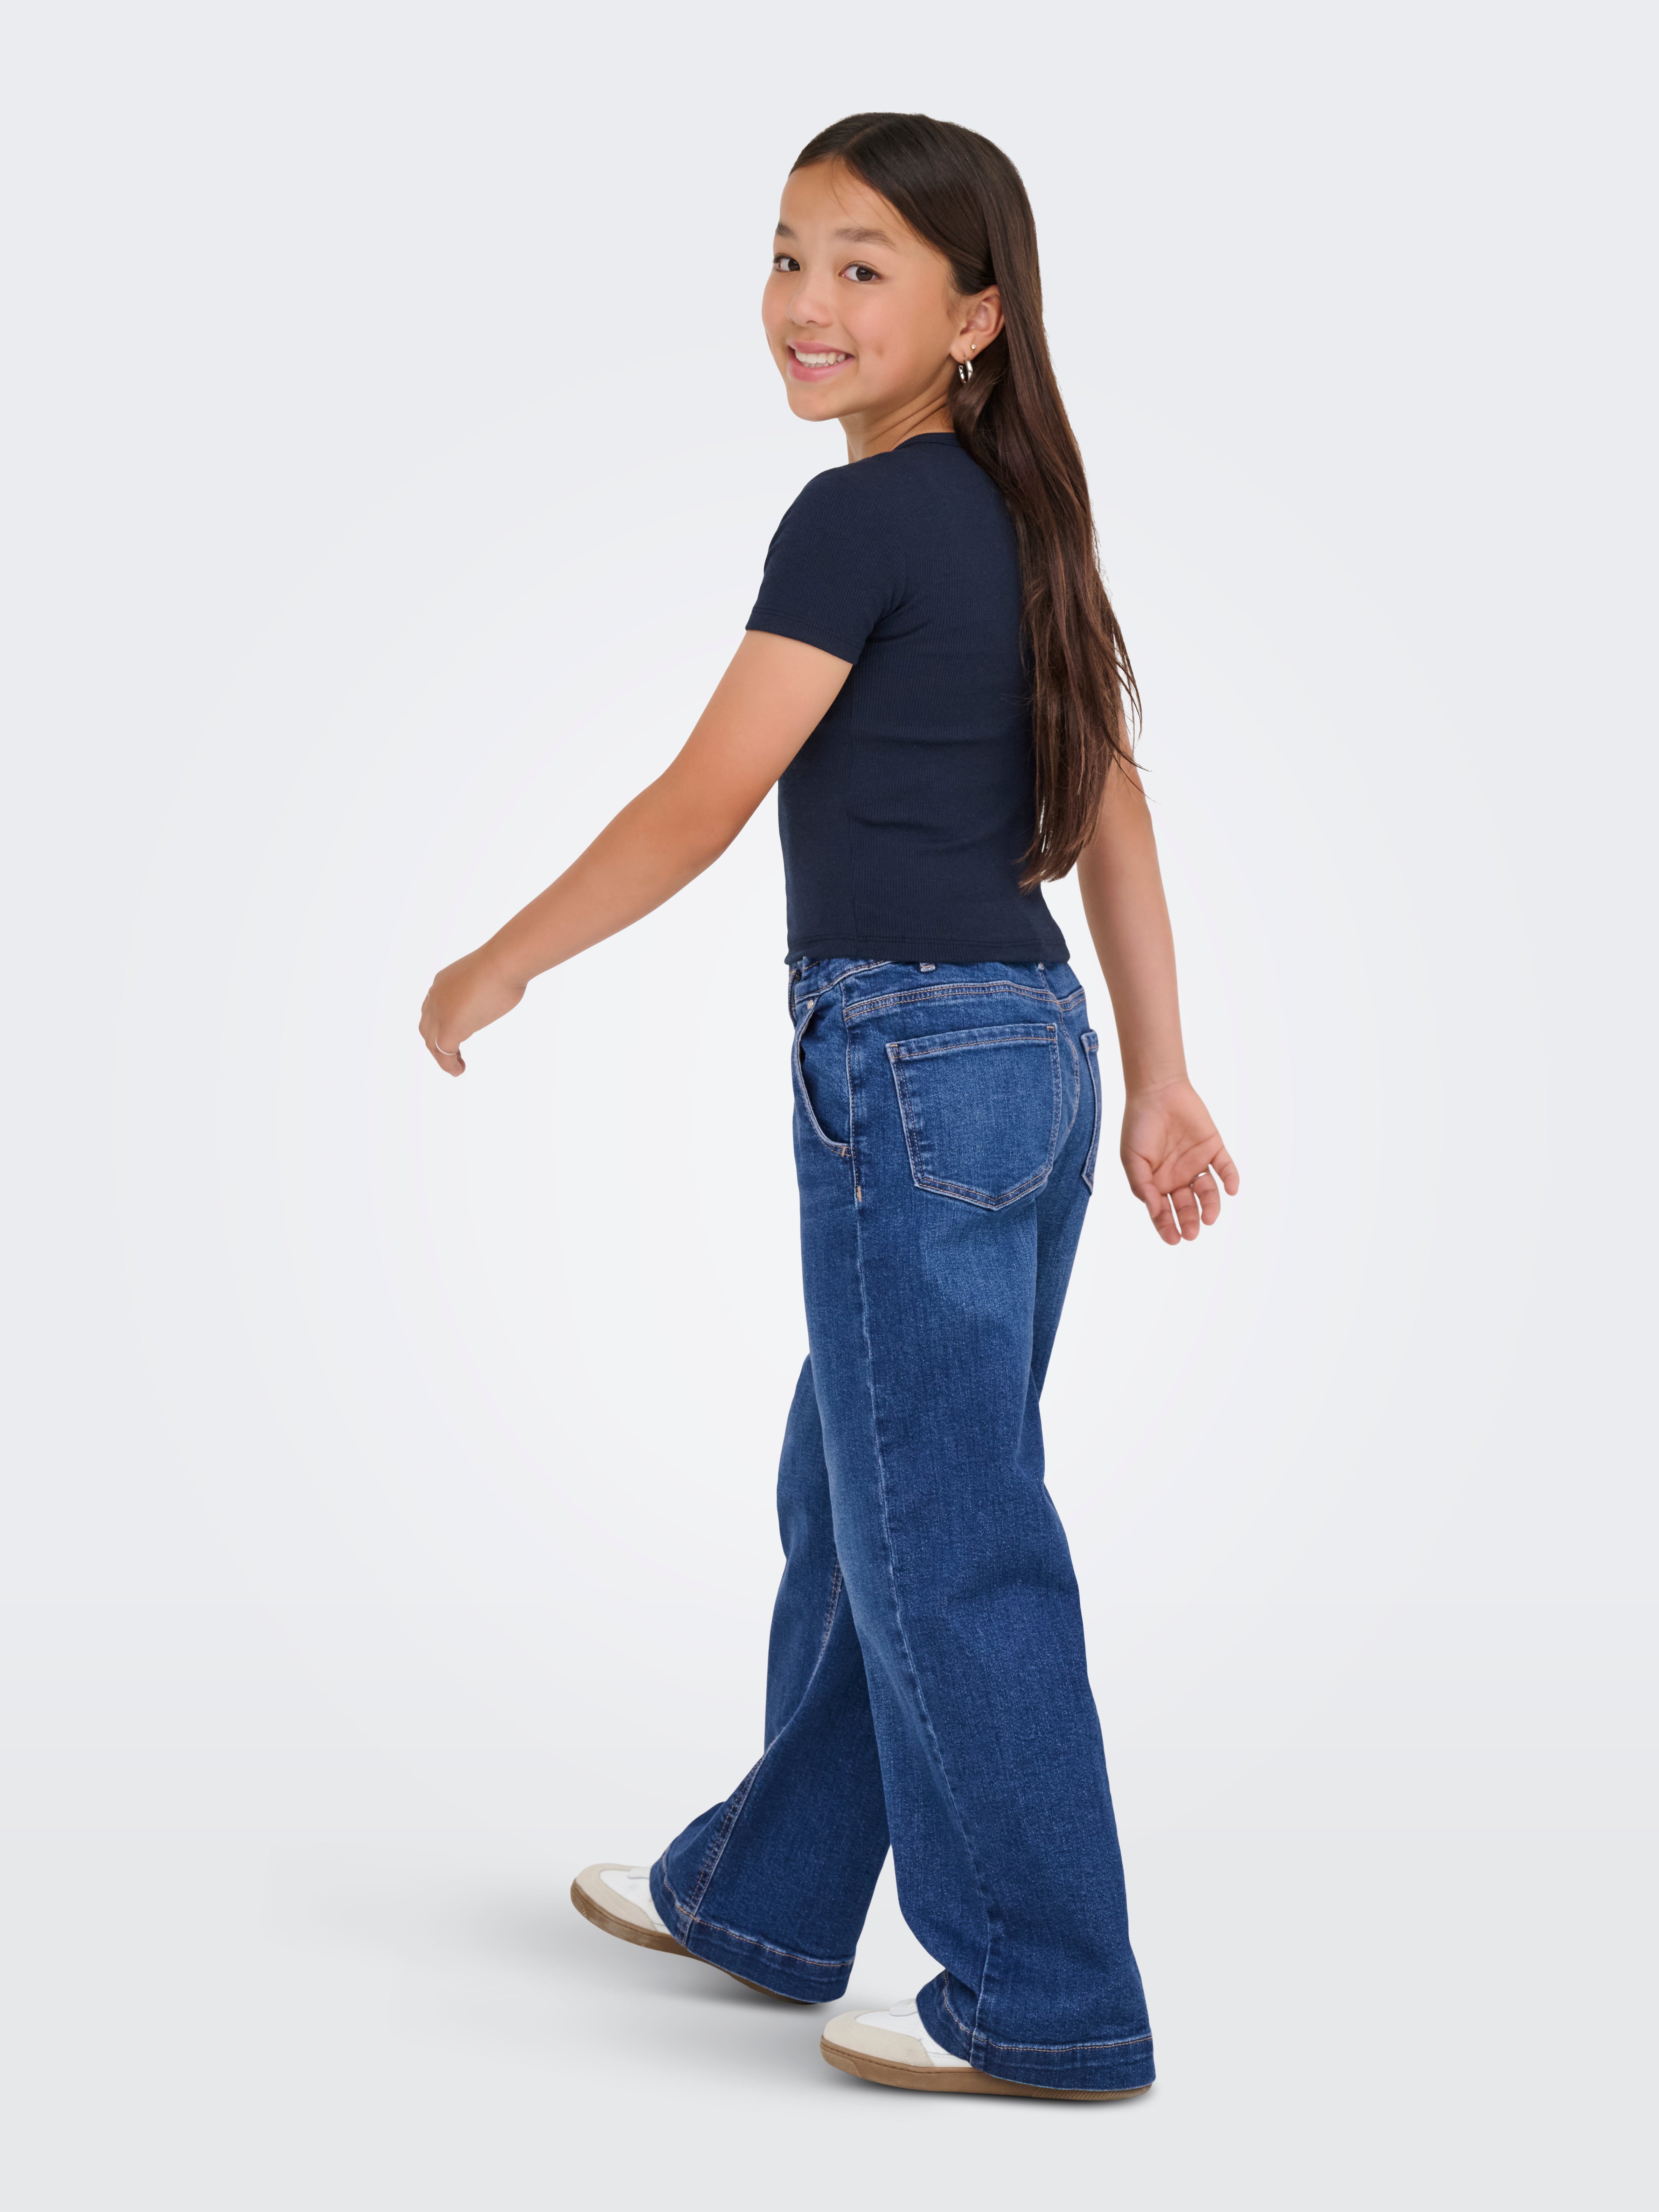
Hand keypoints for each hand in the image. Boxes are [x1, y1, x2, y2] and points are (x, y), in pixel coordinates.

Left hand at [418, 946, 524, 1075]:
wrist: (504, 962)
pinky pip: (443, 1053)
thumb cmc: (506, 963)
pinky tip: (459, 1070)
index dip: (439, 1023)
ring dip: (442, 1057)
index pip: (433, 1007)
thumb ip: (486, 984)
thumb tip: (501, 988)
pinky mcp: (450, 1028)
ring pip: (432, 1042)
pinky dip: (448, 1065)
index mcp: (443, 981)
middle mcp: (436, 996)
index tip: (456, 1032)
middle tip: (452, 1053)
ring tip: (456, 1066)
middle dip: (435, 1043)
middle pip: (427, 1027)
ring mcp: (441, 1013)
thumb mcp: (489, 973)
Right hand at [1120, 1078, 1238, 1244]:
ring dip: (1210, 1205)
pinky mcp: (1214, 1148)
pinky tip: (1231, 1190)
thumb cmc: (1138, 1125)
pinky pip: (1225, 1168)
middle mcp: (1178, 1177)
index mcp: (1157, 1183)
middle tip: (1192, 1233)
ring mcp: (1197, 1164)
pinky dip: (1230, 1179)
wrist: (1156, 1091)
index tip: (1174, 1240)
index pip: (1164, 1212)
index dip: (1167, 1227)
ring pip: (1208, 1191)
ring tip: (1209, 1217)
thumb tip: (1154, 1212)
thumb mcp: (1132, 1159)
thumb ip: (1142, 1186)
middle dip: (1190, 1220)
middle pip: (1187, 1206)